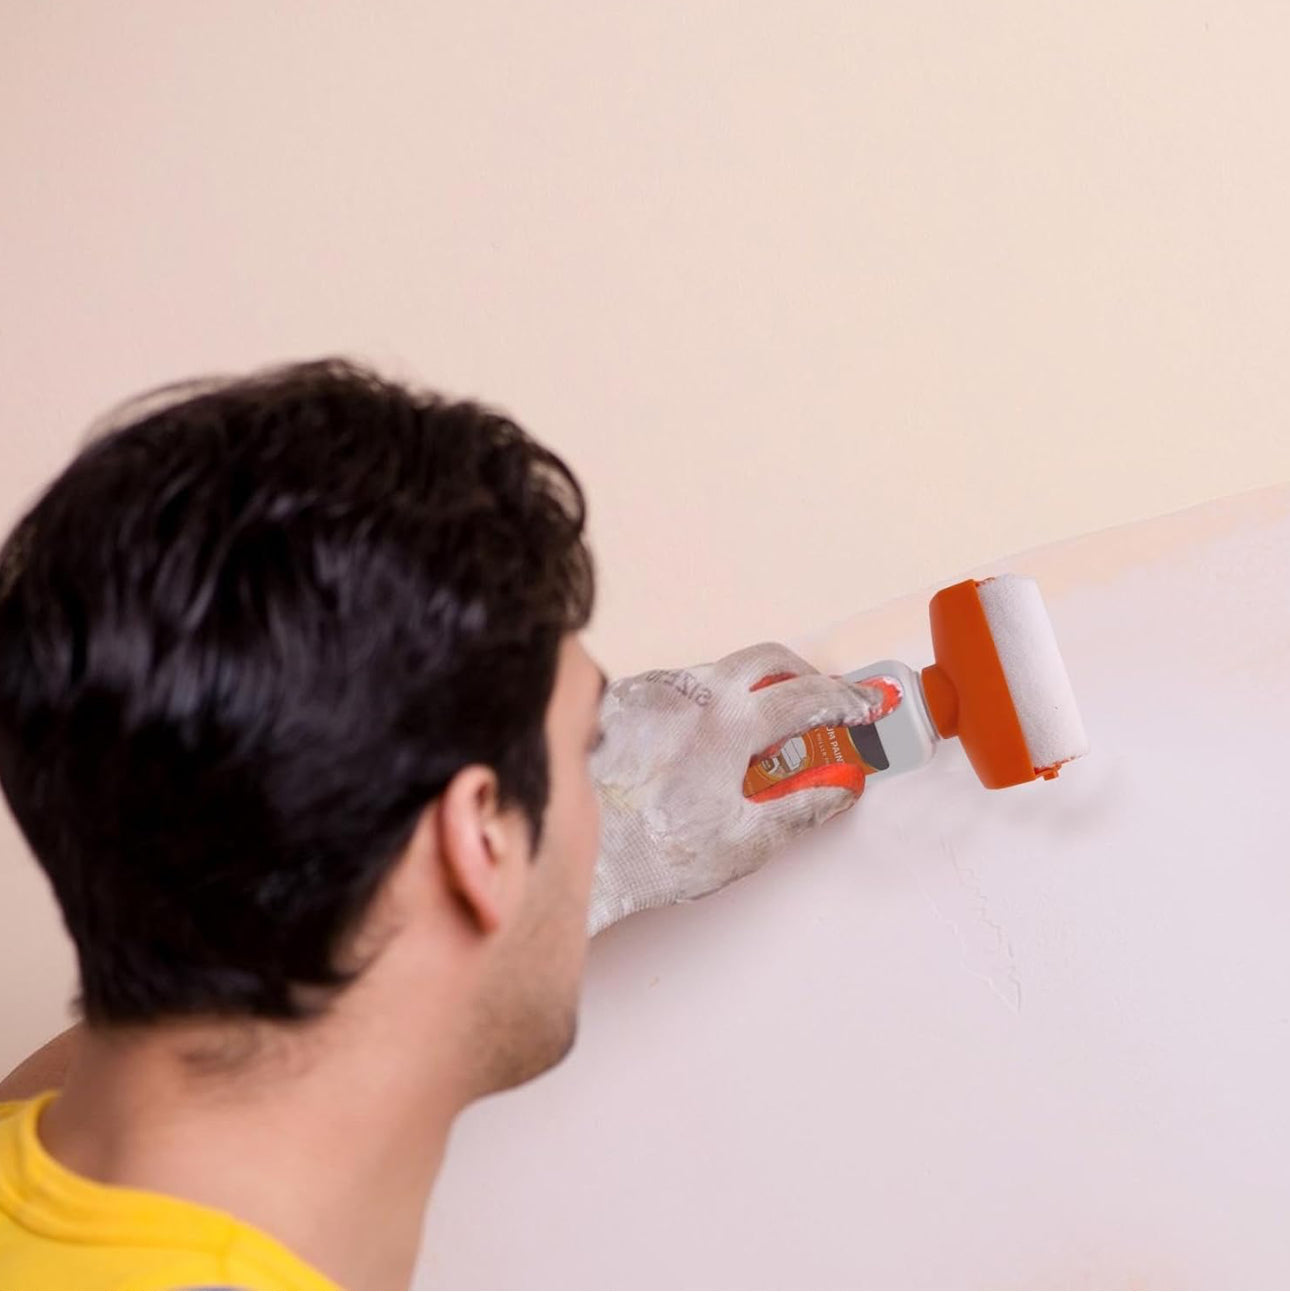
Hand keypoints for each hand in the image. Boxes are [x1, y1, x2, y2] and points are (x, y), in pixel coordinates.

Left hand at [587, 642, 900, 934]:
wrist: (582, 857)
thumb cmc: (652, 854)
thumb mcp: (746, 841)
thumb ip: (803, 807)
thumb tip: (840, 789)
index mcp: (730, 724)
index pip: (808, 697)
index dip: (845, 701)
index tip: (863, 708)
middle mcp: (692, 693)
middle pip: (770, 661)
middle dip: (805, 678)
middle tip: (823, 707)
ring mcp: (655, 690)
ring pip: (721, 670)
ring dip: (752, 691)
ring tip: (758, 740)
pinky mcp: (623, 697)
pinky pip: (678, 685)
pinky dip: (705, 702)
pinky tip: (702, 741)